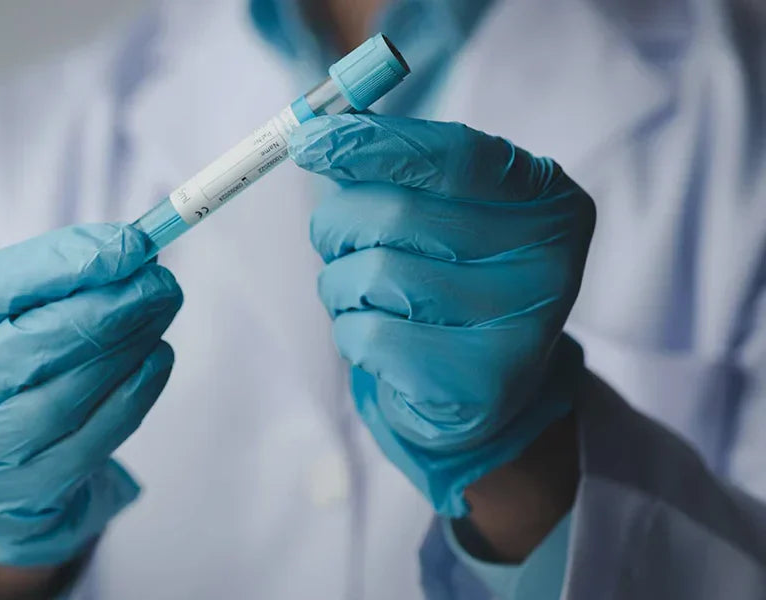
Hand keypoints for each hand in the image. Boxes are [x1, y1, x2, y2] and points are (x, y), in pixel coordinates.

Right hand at [0, 223, 182, 565]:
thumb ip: (37, 276)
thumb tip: (125, 250)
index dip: (61, 266)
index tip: (127, 244)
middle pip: (24, 353)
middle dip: (103, 309)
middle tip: (156, 279)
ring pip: (59, 403)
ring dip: (123, 350)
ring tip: (158, 309)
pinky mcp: (16, 498)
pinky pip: (86, 448)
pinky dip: (131, 398)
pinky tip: (155, 358)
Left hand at [290, 114, 593, 515]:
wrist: (480, 390)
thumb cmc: (450, 281)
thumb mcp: (443, 211)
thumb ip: (393, 165)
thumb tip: (319, 134)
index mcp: (550, 202)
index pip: (453, 154)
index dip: (372, 143)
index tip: (308, 140)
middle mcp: (549, 262)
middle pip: (396, 214)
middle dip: (338, 224)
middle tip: (336, 240)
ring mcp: (520, 331)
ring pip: (372, 274)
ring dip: (340, 284)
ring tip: (370, 299)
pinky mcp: (475, 386)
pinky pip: (366, 334)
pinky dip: (351, 333)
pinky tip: (385, 344)